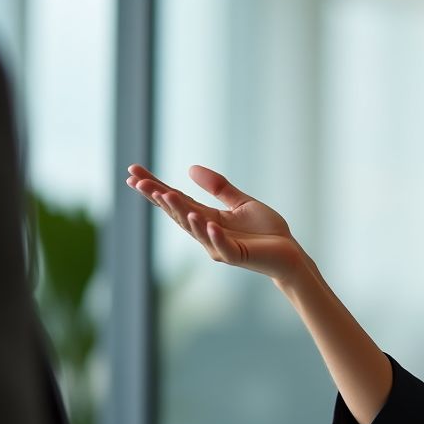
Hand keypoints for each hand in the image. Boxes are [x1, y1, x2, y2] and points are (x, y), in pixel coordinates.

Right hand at [126, 164, 305, 282]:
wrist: (290, 253)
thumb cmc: (266, 231)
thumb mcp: (241, 202)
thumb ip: (218, 188)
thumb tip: (189, 168)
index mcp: (208, 218)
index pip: (177, 200)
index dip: (155, 188)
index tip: (133, 172)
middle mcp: (208, 233)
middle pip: (178, 213)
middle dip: (158, 197)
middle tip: (136, 181)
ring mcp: (221, 246)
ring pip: (196, 229)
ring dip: (181, 212)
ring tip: (166, 195)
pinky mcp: (238, 255)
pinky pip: (222, 245)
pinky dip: (213, 234)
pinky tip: (204, 222)